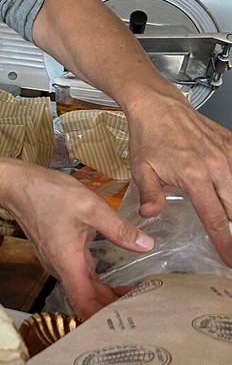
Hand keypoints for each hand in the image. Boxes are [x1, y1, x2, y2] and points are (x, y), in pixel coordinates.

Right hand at [1, 164, 152, 319]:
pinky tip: (115, 282)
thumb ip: (119, 228)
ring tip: (137, 300)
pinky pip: (80, 277)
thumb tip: (147, 246)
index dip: (105, 318)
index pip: (85, 305)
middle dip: (113, 309)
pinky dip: (98, 285)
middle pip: (88, 301)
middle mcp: (60, 267)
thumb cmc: (47, 193)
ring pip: (85, 289)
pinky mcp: (59, 254)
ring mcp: (58, 261)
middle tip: (145, 310)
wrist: (16, 185)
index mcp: (67, 262)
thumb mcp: (90, 206)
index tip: (129, 321)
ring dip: (107, 298)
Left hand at [124, 89, 231, 265]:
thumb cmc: (148, 136)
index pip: (215, 218)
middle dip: (231, 226)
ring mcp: (227, 155)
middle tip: (227, 241)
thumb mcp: (142, 169)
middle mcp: (217, 166)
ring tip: (225, 217)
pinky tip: (228, 190)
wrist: (158, 106)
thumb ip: (150, 195)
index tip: (229, 259)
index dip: (224, 242)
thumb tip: (152, 216)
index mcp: (195, 176)